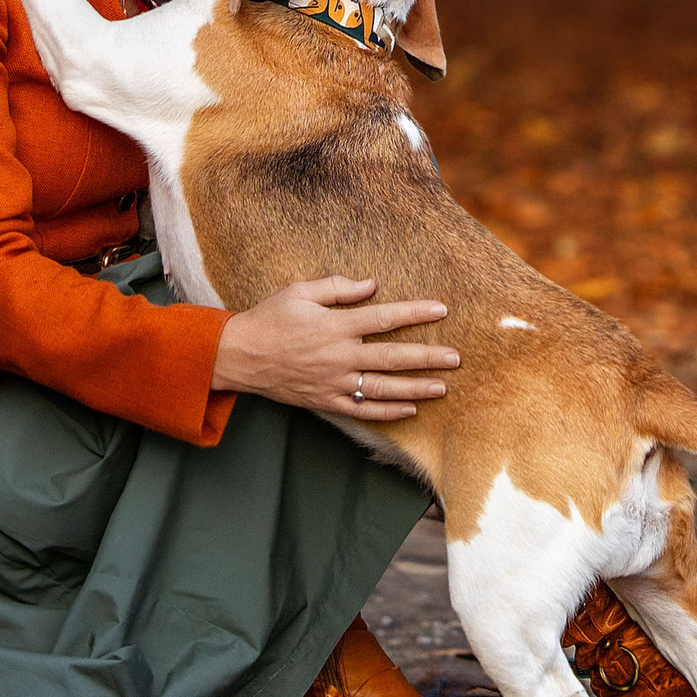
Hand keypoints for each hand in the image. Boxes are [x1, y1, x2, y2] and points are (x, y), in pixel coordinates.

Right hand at [212, 277, 457, 423]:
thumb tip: (372, 285)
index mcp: (335, 325)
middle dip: (427, 358)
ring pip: (383, 388)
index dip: (415, 314)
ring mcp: (334, 382)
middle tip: (456, 358)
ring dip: (416, 388)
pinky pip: (362, 410)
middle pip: (392, 358)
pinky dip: (388, 411)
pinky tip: (410, 410)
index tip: (441, 310)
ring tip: (443, 387)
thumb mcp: (300, 291)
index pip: (384, 318)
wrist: (239, 356)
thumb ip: (338, 287)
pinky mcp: (326, 401)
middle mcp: (339, 356)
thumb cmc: (270, 318)